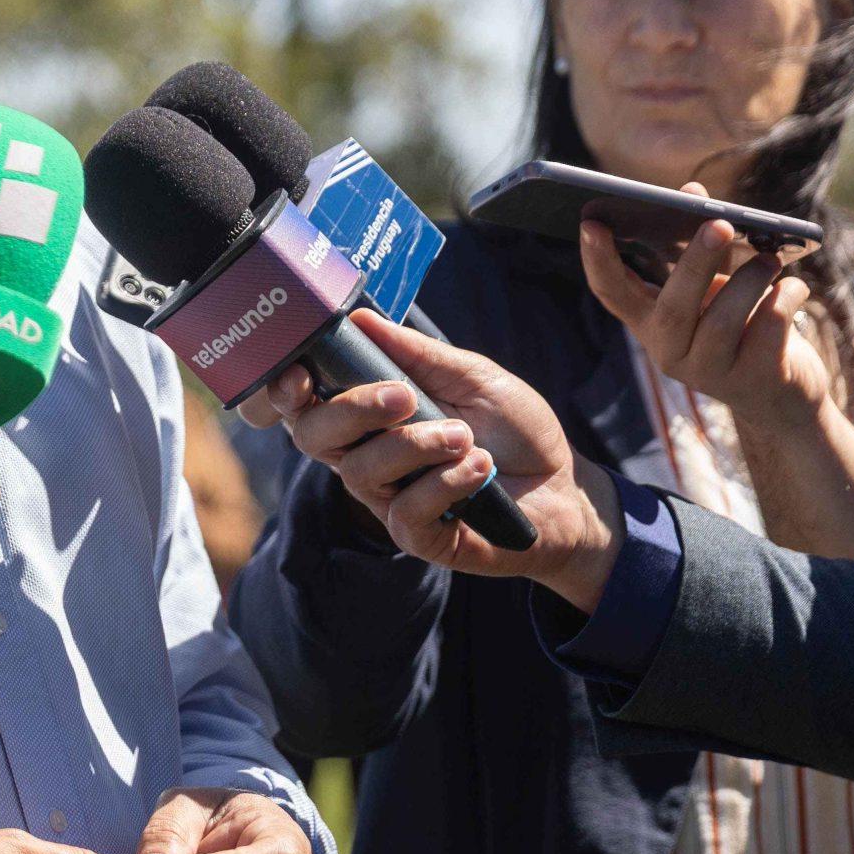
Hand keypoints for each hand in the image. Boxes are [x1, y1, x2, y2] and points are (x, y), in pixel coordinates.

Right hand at [240, 310, 622, 611]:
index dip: (286, 391)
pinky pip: (406, 510)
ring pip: (362, 471)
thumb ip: (415, 353)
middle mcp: (366, 458)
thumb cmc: (515, 431)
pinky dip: (446, 482)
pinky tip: (480, 469)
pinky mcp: (418, 536)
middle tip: (403, 396)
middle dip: (352, 409)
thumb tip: (359, 317)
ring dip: (417, 444)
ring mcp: (388, 500)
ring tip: (465, 436)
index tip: (301, 372)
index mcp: (368, 416)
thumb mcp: (471, 376)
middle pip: (314, 437)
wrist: (567, 489)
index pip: (303, 405)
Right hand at [579, 192, 826, 431]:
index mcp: (650, 323)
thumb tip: (692, 193)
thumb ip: (702, 244)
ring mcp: (710, 372)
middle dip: (696, 262)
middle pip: (673, 307)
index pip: (611, 293)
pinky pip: (769, 329)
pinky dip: (785, 298)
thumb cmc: (743, 326)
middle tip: (720, 223)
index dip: (597, 260)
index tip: (591, 223)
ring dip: (751, 279)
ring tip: (771, 258)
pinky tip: (794, 289)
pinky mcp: (754, 380)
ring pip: (724, 319)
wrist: (782, 393)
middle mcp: (670, 352)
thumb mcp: (717, 286)